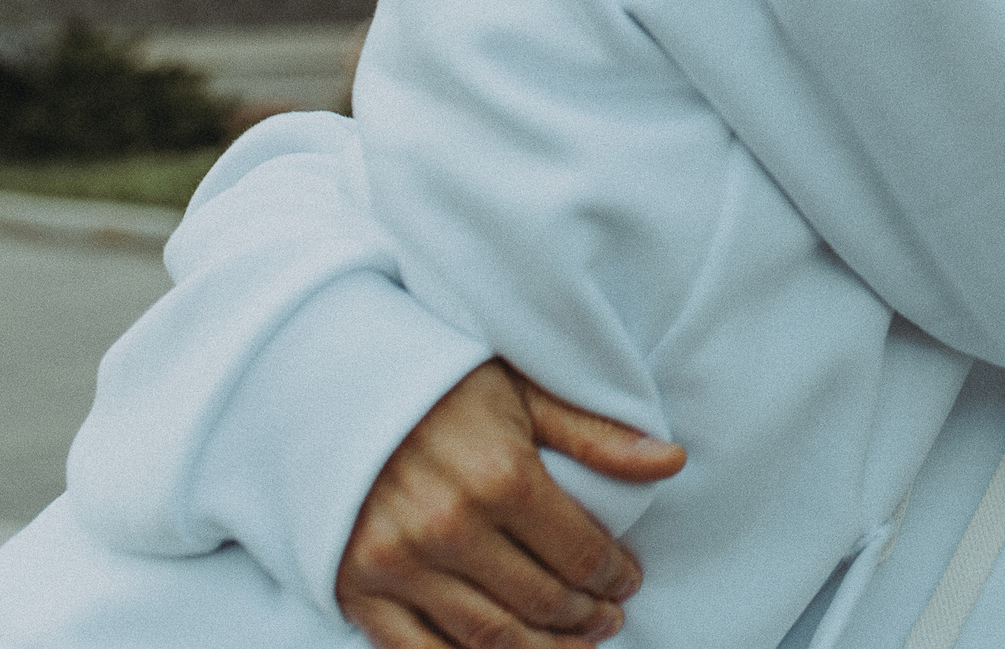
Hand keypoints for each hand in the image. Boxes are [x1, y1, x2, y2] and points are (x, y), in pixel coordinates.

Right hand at [336, 359, 687, 648]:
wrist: (331, 383)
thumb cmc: (438, 382)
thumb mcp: (522, 391)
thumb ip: (595, 434)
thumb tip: (672, 462)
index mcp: (501, 476)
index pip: (581, 552)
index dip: (614, 575)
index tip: (627, 580)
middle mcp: (451, 527)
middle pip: (541, 601)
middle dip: (586, 618)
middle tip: (608, 619)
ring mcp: (400, 563)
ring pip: (488, 637)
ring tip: (571, 646)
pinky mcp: (358, 586)